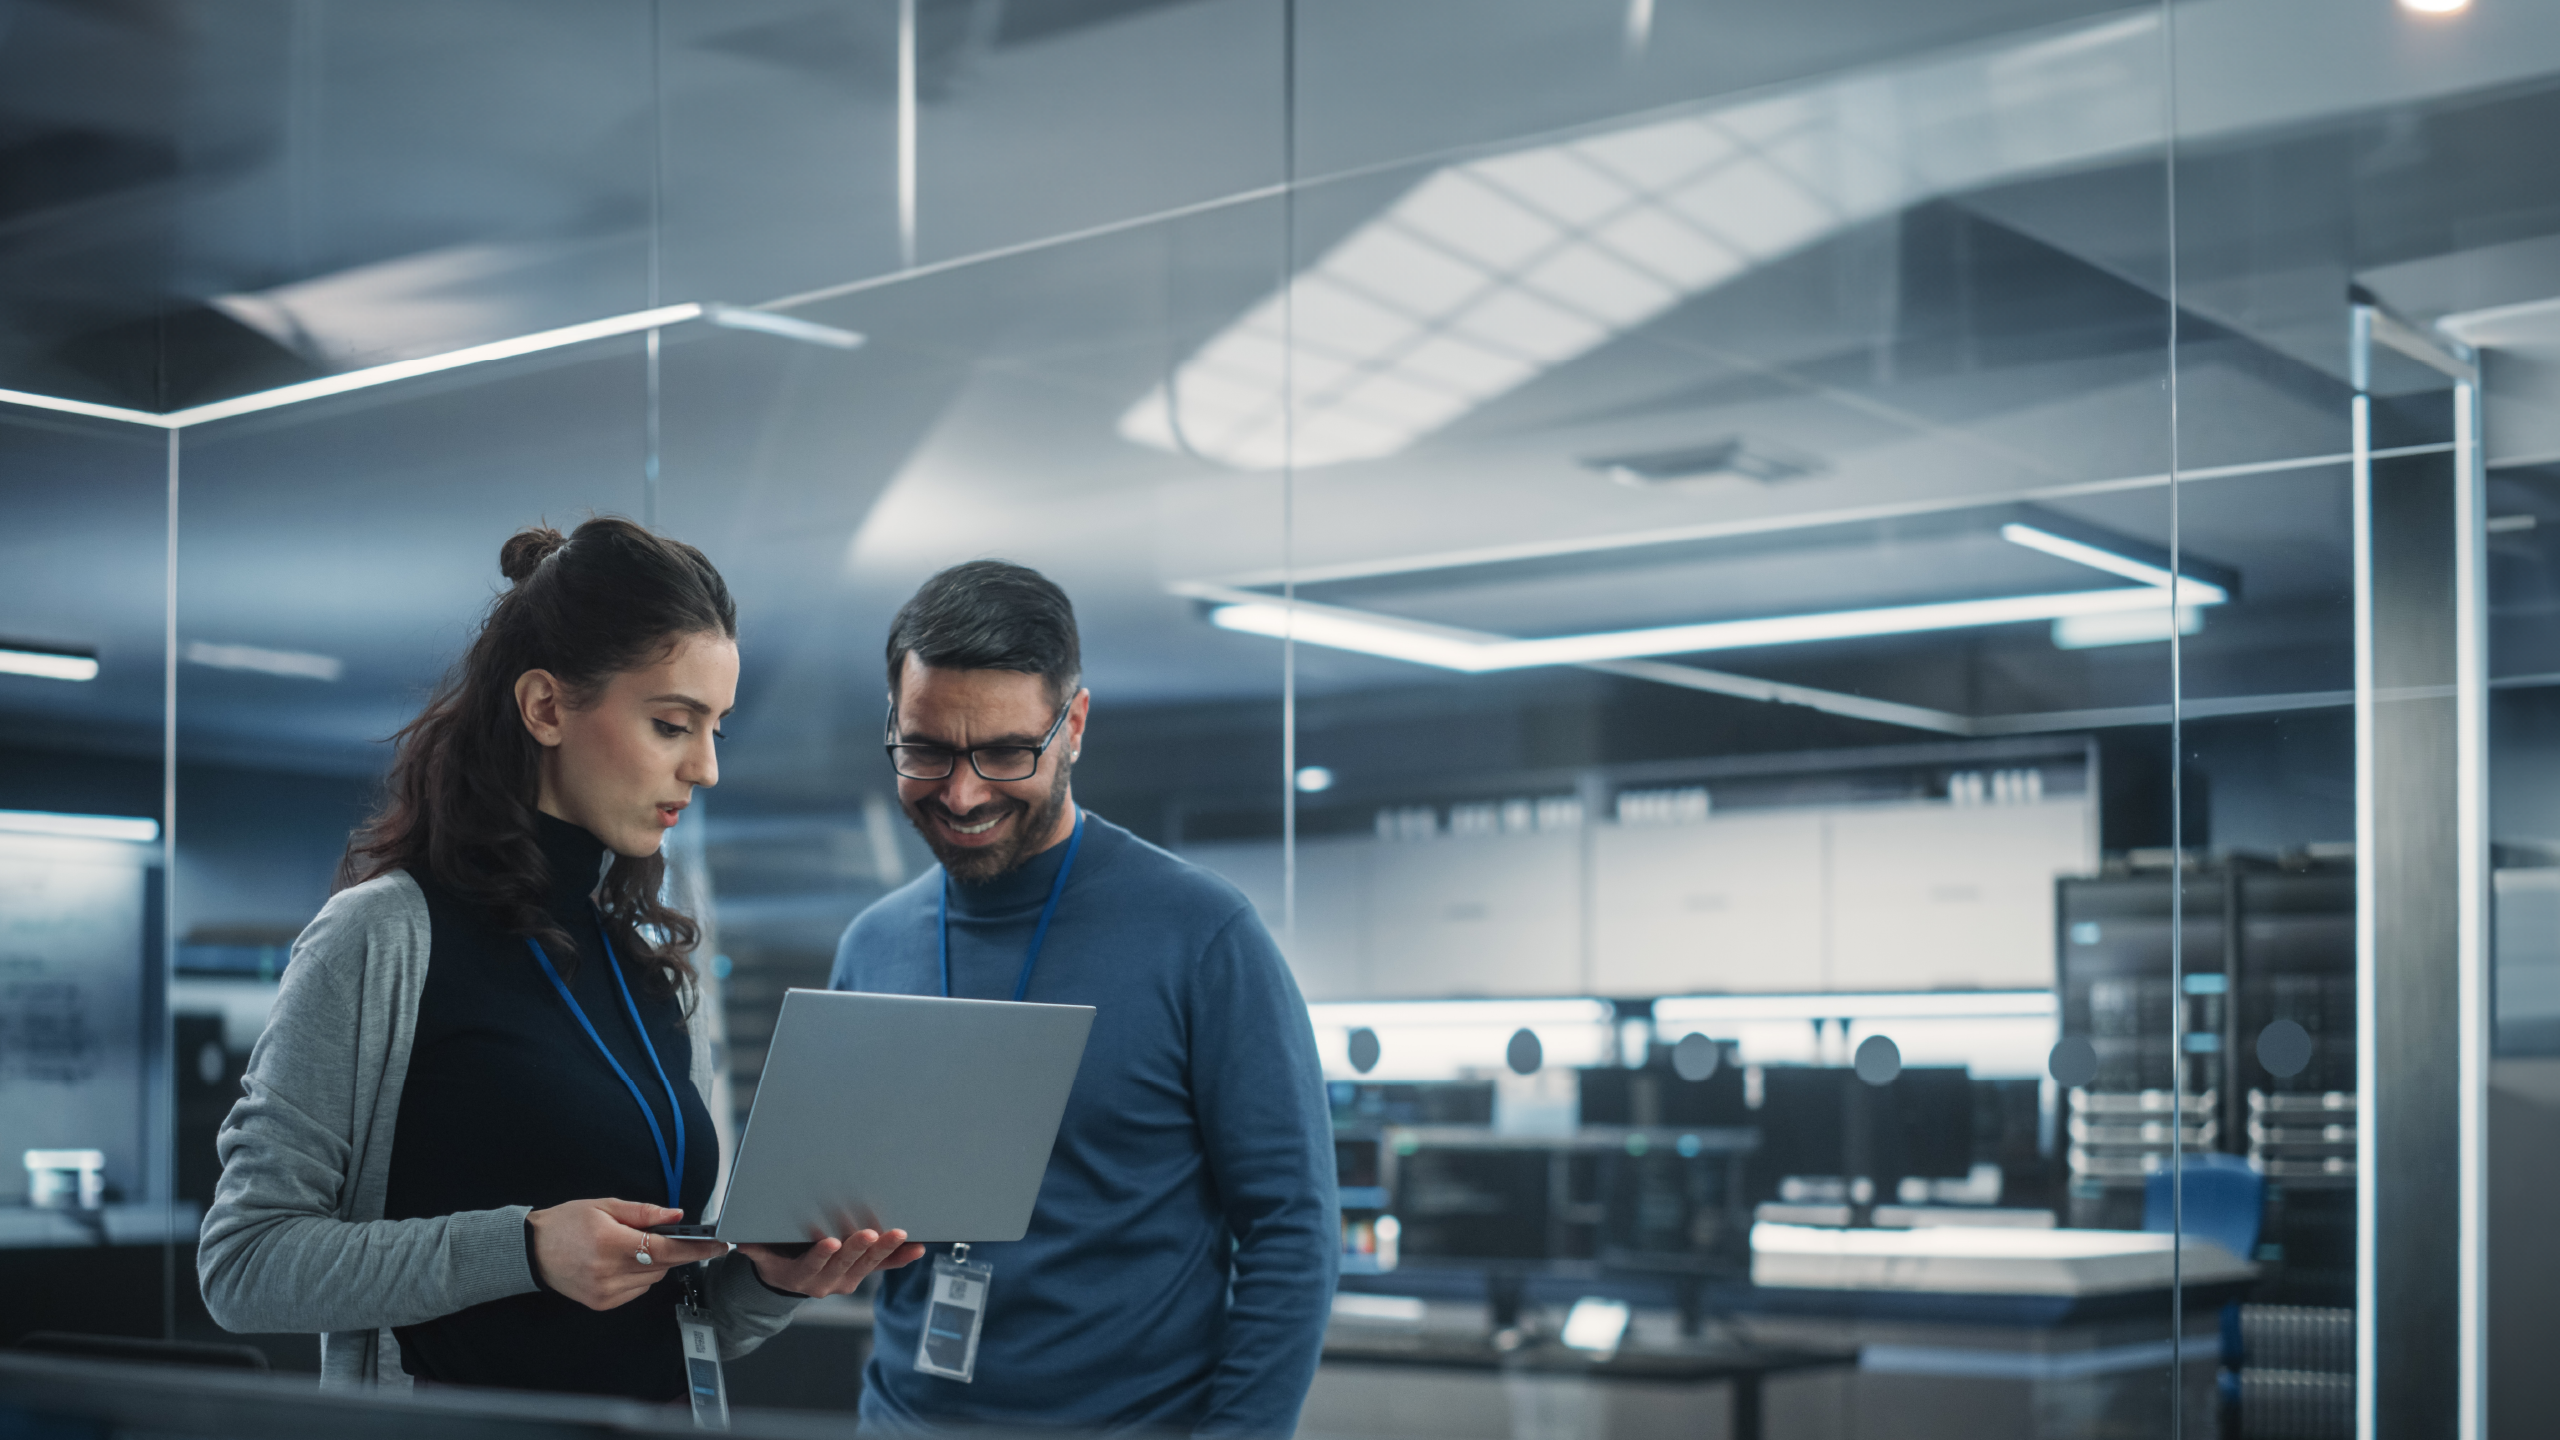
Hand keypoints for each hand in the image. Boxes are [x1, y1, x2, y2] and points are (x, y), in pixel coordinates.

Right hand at [528, 1199, 726, 1311]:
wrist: (532, 1250)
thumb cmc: (566, 1224)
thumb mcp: (605, 1206)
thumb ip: (644, 1212)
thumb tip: (677, 1215)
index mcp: (611, 1243)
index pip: (666, 1249)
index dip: (696, 1248)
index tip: (720, 1244)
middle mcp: (609, 1272)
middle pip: (663, 1265)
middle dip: (673, 1250)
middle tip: (664, 1235)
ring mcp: (605, 1292)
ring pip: (653, 1279)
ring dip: (655, 1263)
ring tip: (630, 1247)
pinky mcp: (602, 1304)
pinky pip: (638, 1290)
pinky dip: (640, 1277)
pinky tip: (622, 1263)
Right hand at [740, 1229, 926, 1298]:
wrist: (791, 1278)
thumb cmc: (778, 1258)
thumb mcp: (762, 1255)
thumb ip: (755, 1248)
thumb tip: (741, 1241)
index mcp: (801, 1276)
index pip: (812, 1265)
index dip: (821, 1255)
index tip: (830, 1242)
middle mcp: (826, 1282)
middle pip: (845, 1265)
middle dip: (859, 1248)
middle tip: (870, 1233)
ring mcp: (847, 1279)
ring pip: (868, 1266)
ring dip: (885, 1250)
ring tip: (899, 1235)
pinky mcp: (861, 1273)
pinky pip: (884, 1267)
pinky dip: (900, 1258)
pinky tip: (916, 1249)